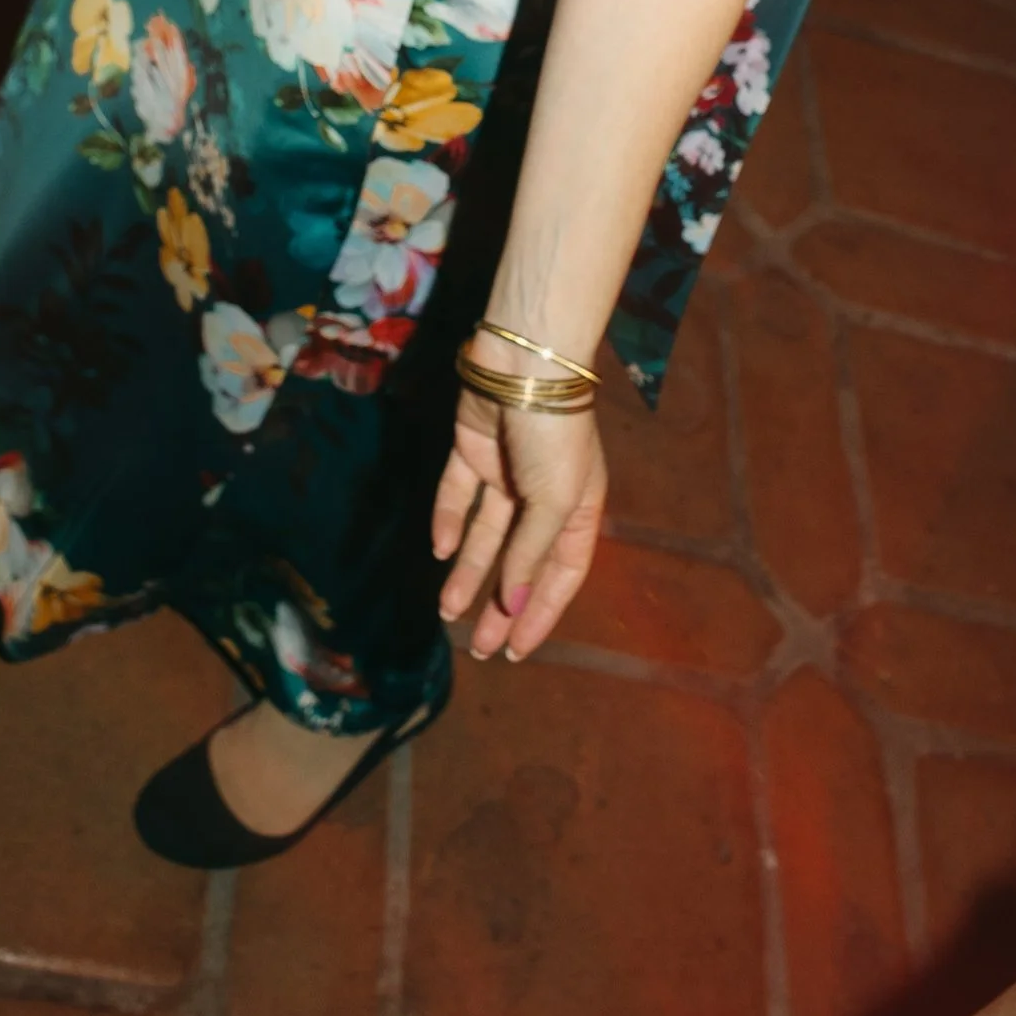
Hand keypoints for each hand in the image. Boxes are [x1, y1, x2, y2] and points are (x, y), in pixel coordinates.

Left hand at [430, 387, 605, 663]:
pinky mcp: (472, 450)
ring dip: (467, 572)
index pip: (560, 575)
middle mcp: (543, 495)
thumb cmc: (553, 436)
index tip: (516, 651)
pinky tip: (439, 550)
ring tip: (447, 613)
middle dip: (499, 604)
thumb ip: (532, 556)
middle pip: (519, 561)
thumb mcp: (554, 503)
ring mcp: (505, 472)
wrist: (524, 363)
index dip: (540, 613)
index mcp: (577, 509)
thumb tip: (514, 606)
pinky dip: (448, 520)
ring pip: (484, 534)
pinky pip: (458, 494)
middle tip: (479, 649)